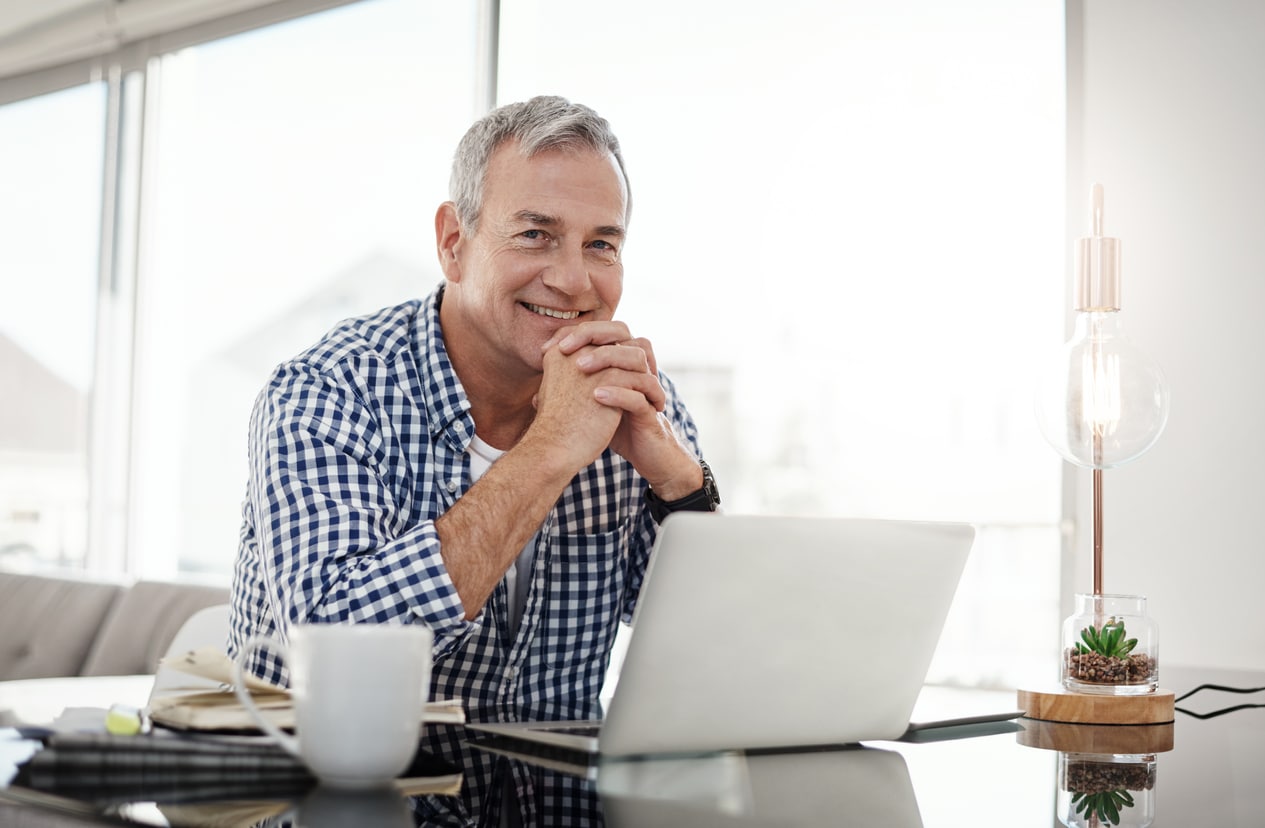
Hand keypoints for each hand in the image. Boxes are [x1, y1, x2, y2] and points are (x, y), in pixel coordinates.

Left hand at [542, 322, 700, 496]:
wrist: (644, 453)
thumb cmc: (617, 427)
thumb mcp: (590, 408)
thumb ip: (570, 398)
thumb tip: (536, 396)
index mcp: (622, 362)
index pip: (604, 331)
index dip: (578, 332)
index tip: (549, 347)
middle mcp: (636, 368)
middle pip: (623, 332)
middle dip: (593, 336)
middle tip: (565, 348)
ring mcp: (647, 387)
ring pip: (636, 357)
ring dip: (607, 358)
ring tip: (579, 367)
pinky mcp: (651, 410)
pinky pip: (639, 395)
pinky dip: (619, 393)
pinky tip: (596, 396)